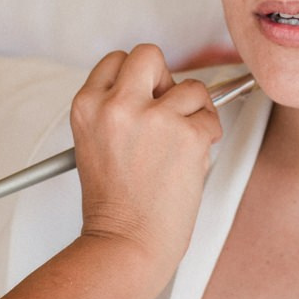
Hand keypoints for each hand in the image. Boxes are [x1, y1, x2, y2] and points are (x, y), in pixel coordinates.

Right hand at [69, 44, 221, 286]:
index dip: (135, 79)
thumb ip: (120, 109)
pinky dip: (208, 136)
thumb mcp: (97, 143)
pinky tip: (190, 161)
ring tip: (179, 145)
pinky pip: (210, 117)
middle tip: (166, 110)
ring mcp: (153, 118)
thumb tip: (162, 85)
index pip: (116, 60)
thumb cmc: (116, 204)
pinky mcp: (187, 134)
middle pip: (149, 55)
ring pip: (191, 86)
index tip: (145, 99)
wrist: (127, 244)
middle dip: (164, 78)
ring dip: (193, 112)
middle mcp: (116, 105)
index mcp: (87, 105)